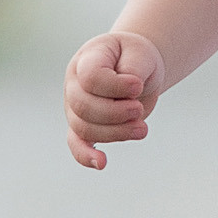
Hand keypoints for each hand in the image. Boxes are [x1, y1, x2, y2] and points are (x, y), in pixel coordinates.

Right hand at [65, 31, 162, 169]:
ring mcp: (75, 107)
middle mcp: (74, 84)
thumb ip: (133, 69)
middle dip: (116, 113)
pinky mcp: (84, 126)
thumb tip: (130, 94)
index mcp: (86, 60)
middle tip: (139, 109)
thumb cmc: (135, 57)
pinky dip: (86, 156)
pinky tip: (102, 163)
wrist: (136, 67)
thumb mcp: (140, 54)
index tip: (138, 85)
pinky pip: (77, 144)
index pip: (90, 77)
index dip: (116, 86)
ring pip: (84, 128)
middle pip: (83, 106)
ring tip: (143, 128)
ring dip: (116, 133)